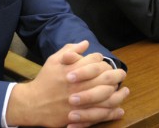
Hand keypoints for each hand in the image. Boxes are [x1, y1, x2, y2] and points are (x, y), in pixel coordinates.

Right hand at [6, 41, 127, 126]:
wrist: (33, 103)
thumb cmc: (45, 80)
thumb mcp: (54, 60)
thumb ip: (70, 50)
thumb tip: (85, 43)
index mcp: (74, 69)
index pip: (96, 61)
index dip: (103, 61)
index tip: (104, 63)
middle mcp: (80, 84)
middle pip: (106, 77)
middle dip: (117, 74)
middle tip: (121, 74)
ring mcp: (82, 100)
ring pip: (108, 96)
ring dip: (119, 93)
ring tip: (125, 90)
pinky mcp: (82, 115)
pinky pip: (102, 113)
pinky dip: (113, 111)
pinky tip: (119, 108)